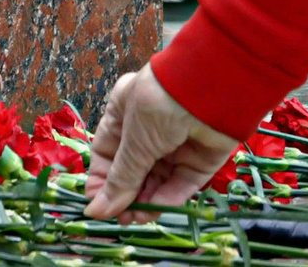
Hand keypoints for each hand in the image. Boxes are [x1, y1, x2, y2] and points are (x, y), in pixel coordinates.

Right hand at [84, 67, 237, 218]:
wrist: (213, 88)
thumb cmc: (159, 105)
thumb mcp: (133, 140)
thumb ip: (119, 179)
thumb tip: (95, 212)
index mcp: (124, 113)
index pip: (106, 152)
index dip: (102, 180)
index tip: (99, 206)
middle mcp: (149, 129)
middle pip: (133, 170)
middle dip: (126, 195)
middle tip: (122, 220)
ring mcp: (176, 144)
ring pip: (157, 180)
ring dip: (146, 200)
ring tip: (138, 219)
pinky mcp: (201, 158)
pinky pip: (182, 182)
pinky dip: (169, 196)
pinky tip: (157, 208)